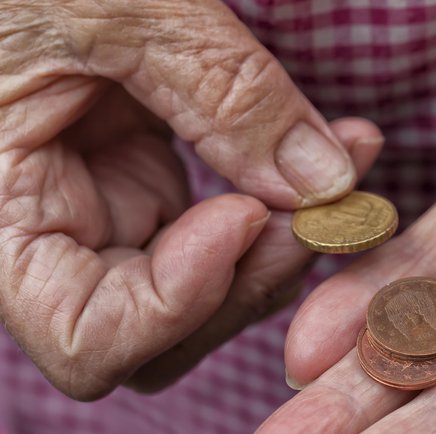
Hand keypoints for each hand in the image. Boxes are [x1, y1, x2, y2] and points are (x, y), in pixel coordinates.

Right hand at [0, 0, 381, 398]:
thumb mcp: (116, 5)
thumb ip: (220, 91)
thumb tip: (327, 183)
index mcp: (1, 213)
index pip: (85, 339)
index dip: (174, 306)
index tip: (243, 216)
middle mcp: (52, 237)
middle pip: (160, 341)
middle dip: (251, 283)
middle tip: (328, 209)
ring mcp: (104, 217)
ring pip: (204, 301)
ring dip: (282, 253)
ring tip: (344, 171)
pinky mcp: (145, 187)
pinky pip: (226, 239)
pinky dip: (284, 211)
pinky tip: (333, 156)